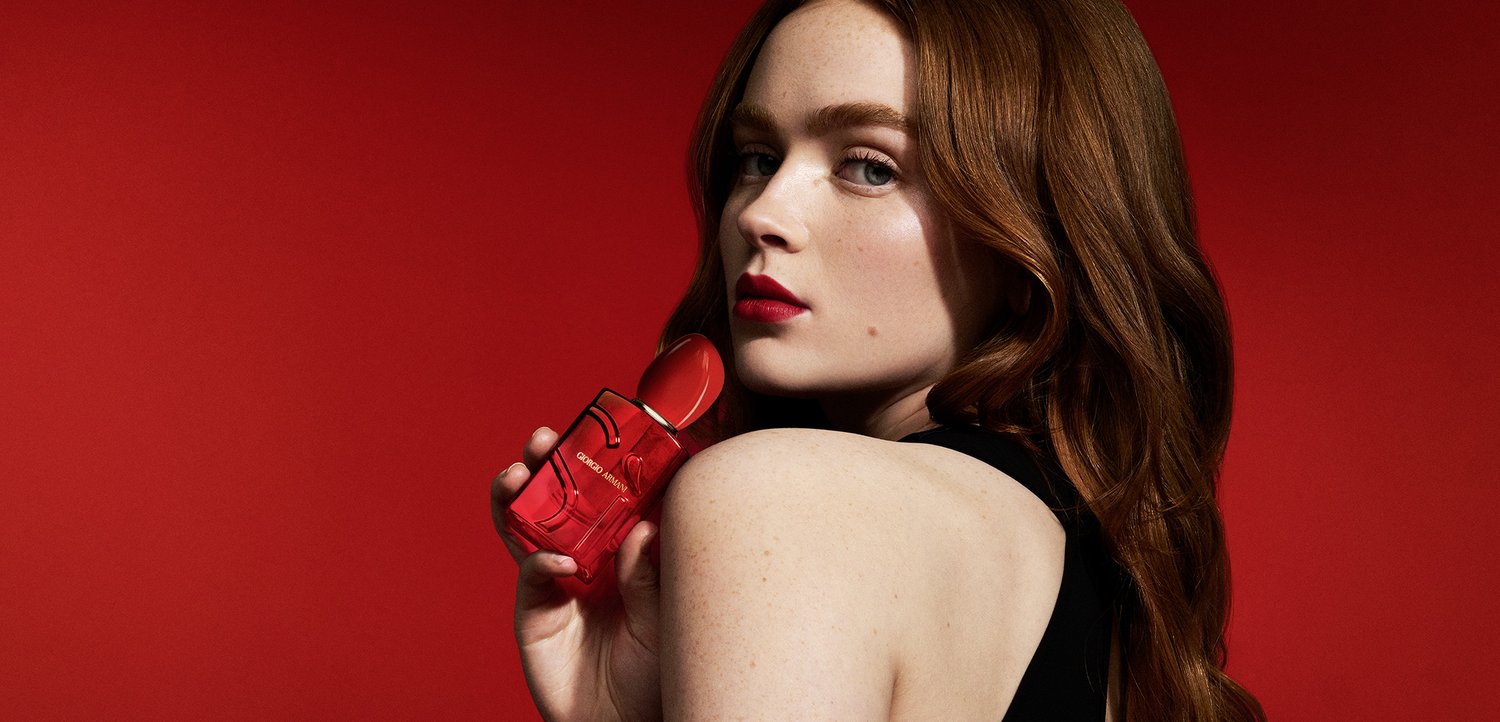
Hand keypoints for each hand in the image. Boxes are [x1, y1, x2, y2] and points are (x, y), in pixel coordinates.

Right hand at [491, 426, 662, 721]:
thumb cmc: (657, 671)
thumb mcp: (665, 616)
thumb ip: (649, 575)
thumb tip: (643, 527)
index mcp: (619, 549)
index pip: (604, 494)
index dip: (596, 462)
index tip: (598, 427)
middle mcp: (585, 557)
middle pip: (557, 500)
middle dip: (546, 463)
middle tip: (543, 436)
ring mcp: (556, 582)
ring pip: (528, 528)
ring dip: (519, 495)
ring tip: (518, 470)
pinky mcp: (535, 613)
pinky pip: (533, 576)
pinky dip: (541, 561)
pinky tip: (559, 561)